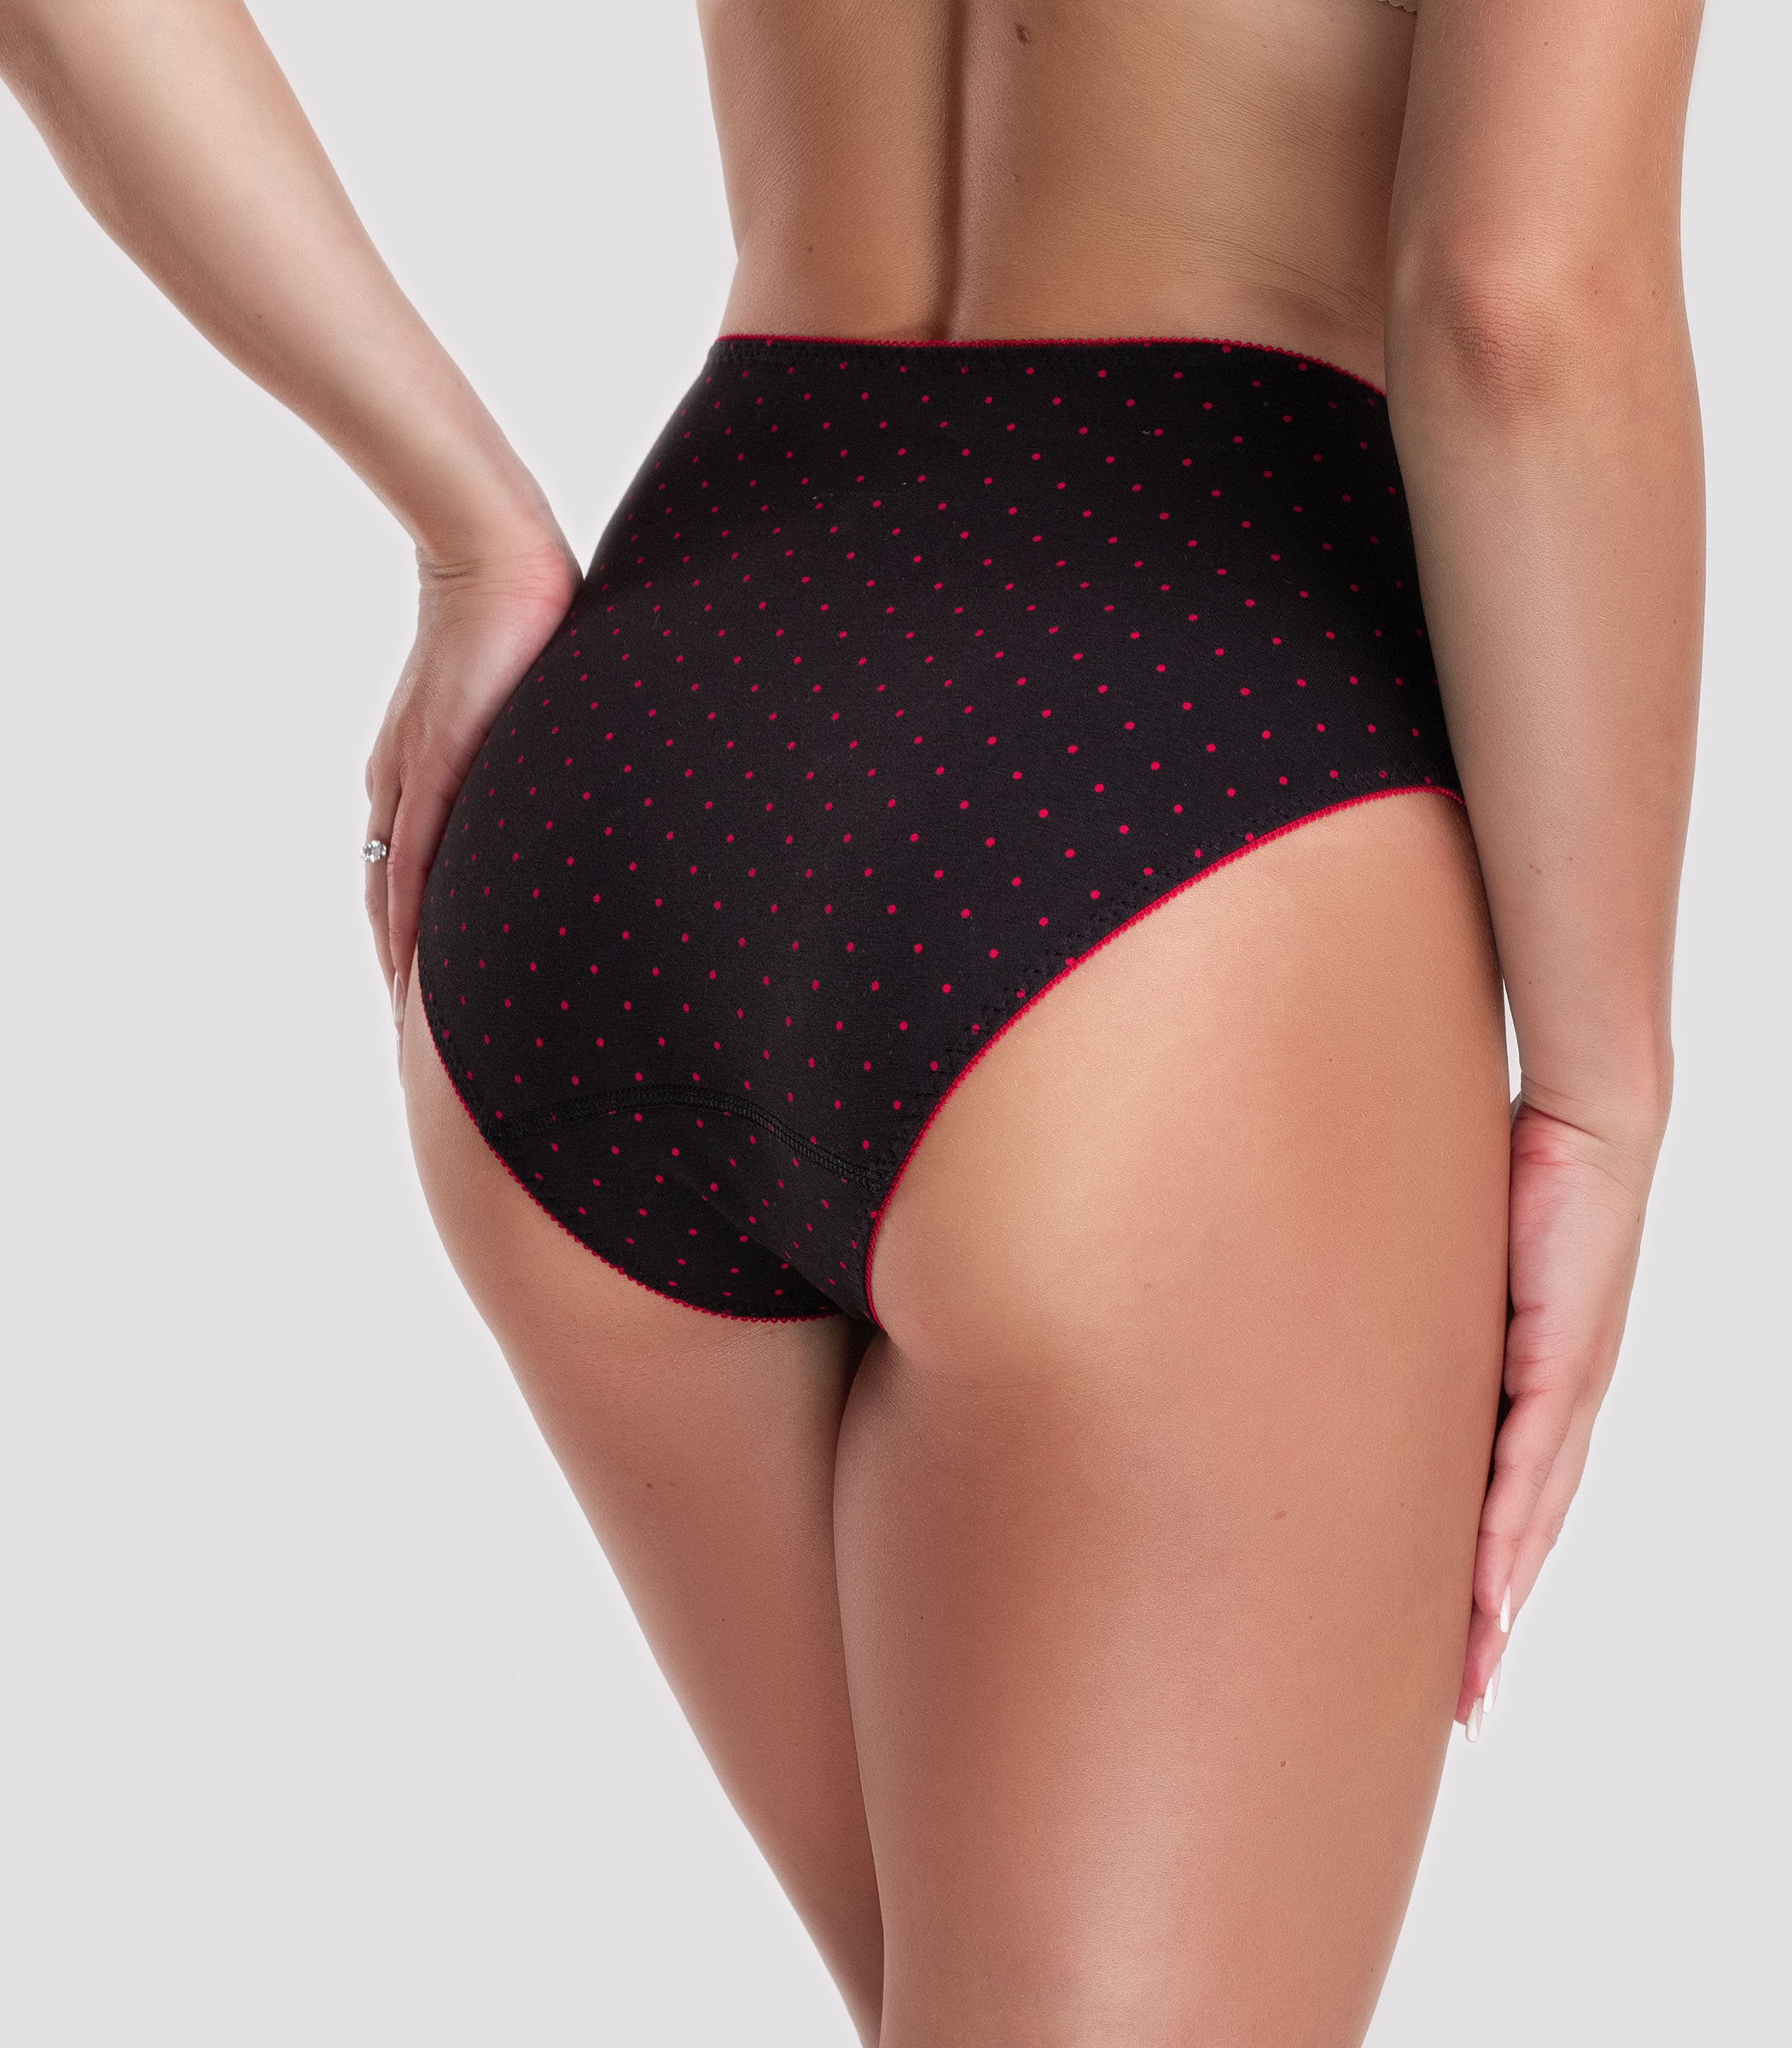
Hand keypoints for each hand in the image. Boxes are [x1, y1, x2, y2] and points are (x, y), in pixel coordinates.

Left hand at [364, 524, 580, 1054]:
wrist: (500, 560)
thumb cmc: (528, 622)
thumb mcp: (529, 710)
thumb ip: (530, 759)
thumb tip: (575, 780)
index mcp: (426, 776)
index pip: (410, 877)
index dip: (414, 940)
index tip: (427, 997)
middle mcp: (405, 789)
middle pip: (392, 901)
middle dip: (404, 971)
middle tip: (418, 1042)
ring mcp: (412, 783)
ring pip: (394, 899)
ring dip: (402, 968)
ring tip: (414, 1034)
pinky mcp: (431, 773)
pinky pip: (409, 869)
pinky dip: (408, 928)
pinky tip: (411, 976)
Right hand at [1457, 1097, 1659, 1732]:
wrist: (1592, 1126)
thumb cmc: (1521, 1180)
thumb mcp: (1449, 1268)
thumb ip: (1412, 1316)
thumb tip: (1340, 1338)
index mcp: (1529, 1392)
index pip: (1500, 1507)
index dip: (1478, 1587)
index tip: (1451, 1653)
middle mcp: (1557, 1409)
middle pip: (1523, 1543)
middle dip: (1491, 1630)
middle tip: (1464, 1707)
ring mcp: (1566, 1392)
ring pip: (1531, 1524)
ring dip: (1499, 1605)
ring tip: (1473, 1674)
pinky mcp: (1565, 1363)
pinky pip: (1532, 1466)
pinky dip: (1512, 1533)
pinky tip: (1492, 1585)